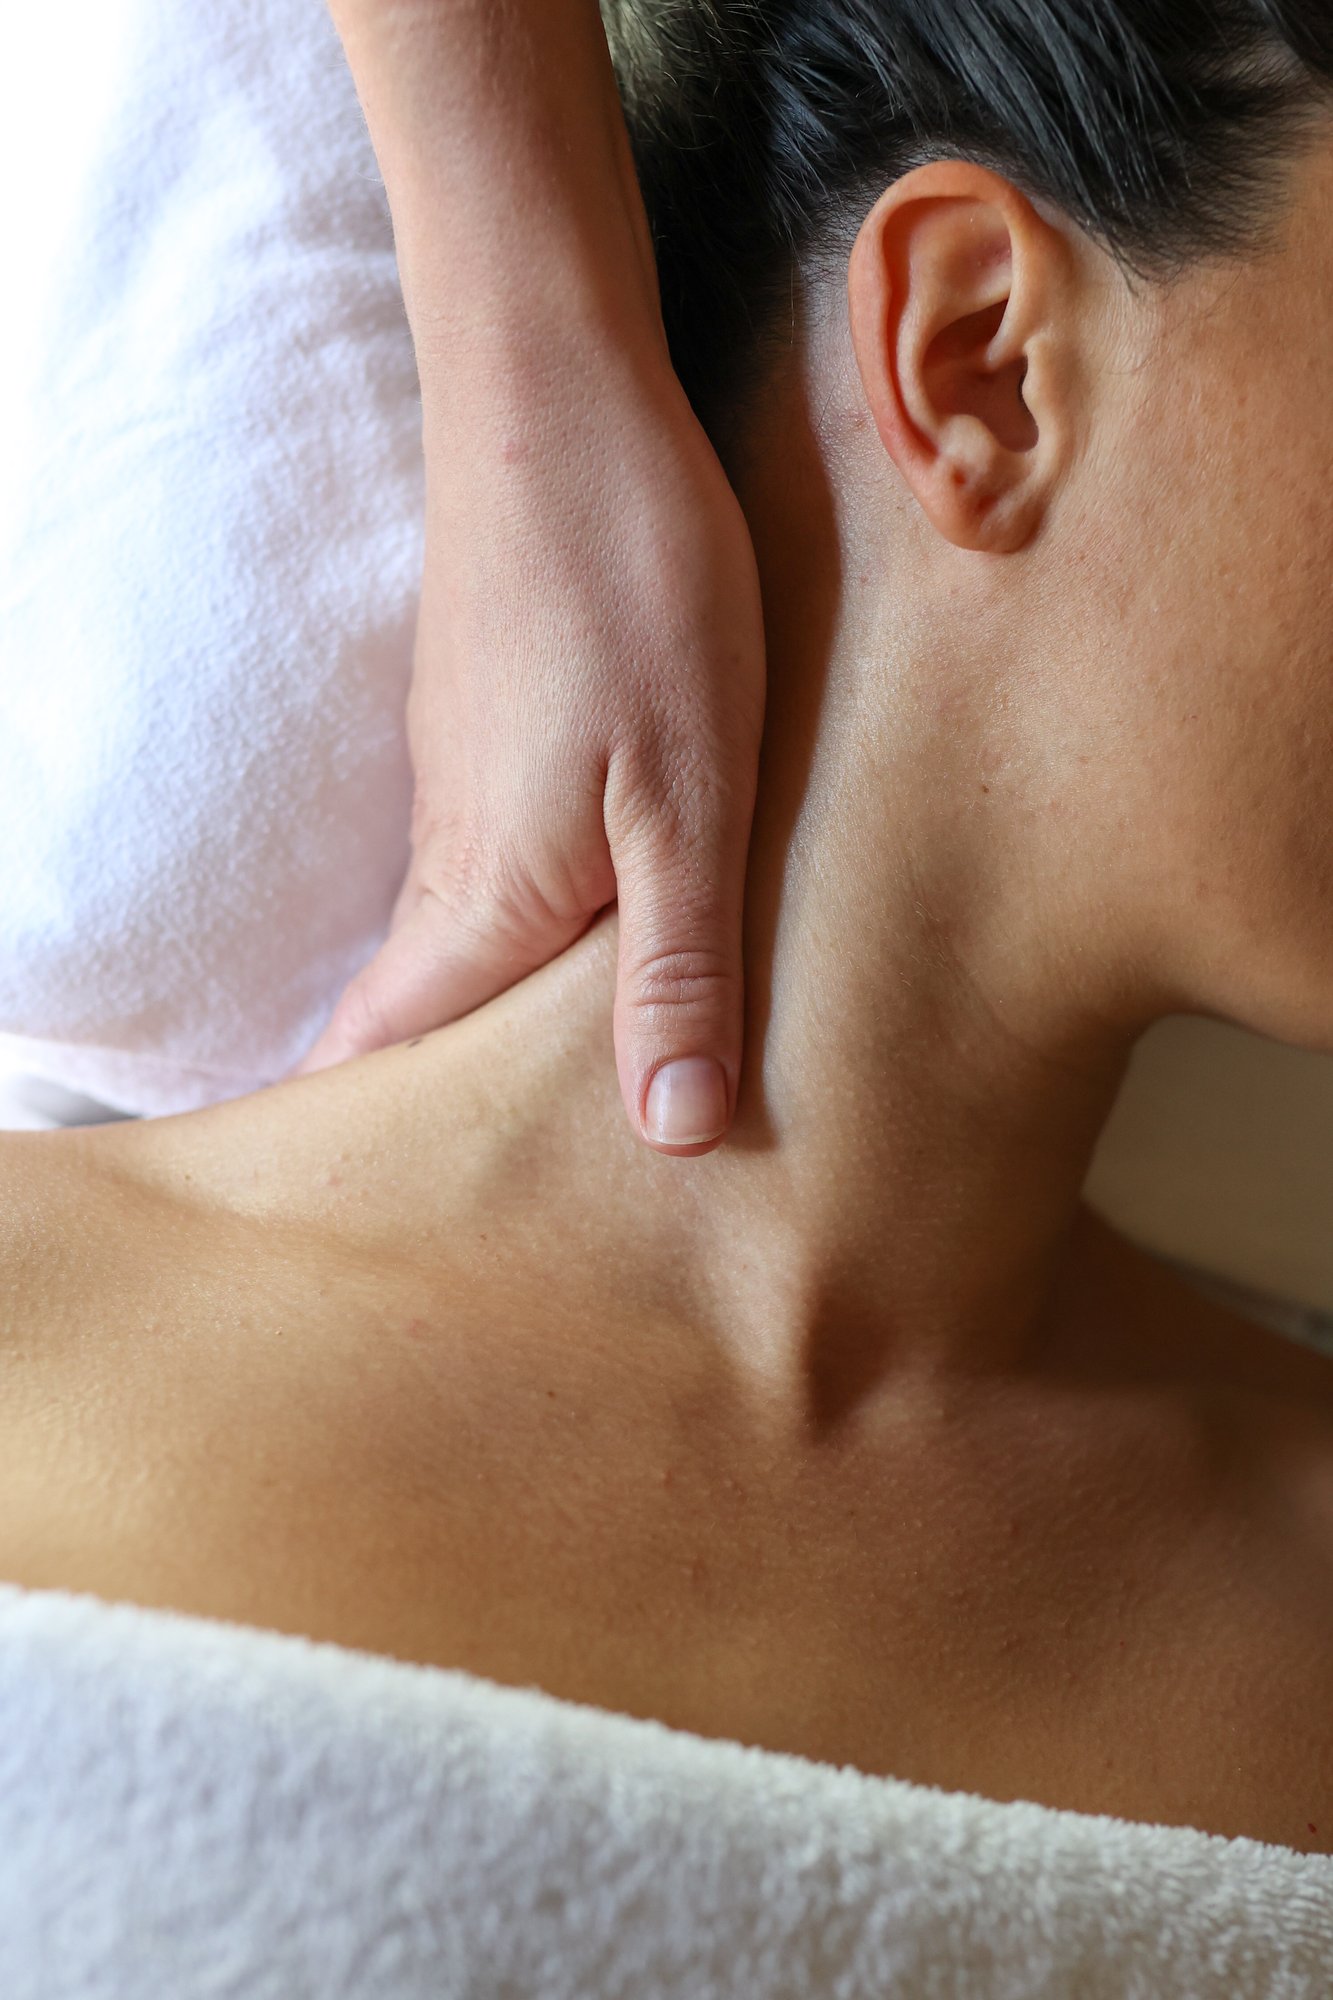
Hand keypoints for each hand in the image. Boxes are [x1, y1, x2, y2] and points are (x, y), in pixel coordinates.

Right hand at [300, 326, 764, 1154]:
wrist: (558, 398)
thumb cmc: (633, 589)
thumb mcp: (692, 795)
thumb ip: (679, 968)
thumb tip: (669, 1132)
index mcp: (481, 904)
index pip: (376, 1063)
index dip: (383, 1155)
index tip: (408, 1239)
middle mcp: (450, 867)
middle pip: (414, 1026)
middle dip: (452, 1117)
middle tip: (517, 1206)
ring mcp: (464, 801)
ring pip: (461, 955)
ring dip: (500, 1033)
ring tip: (578, 1111)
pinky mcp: (496, 747)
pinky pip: (495, 884)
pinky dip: (529, 948)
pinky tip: (605, 958)